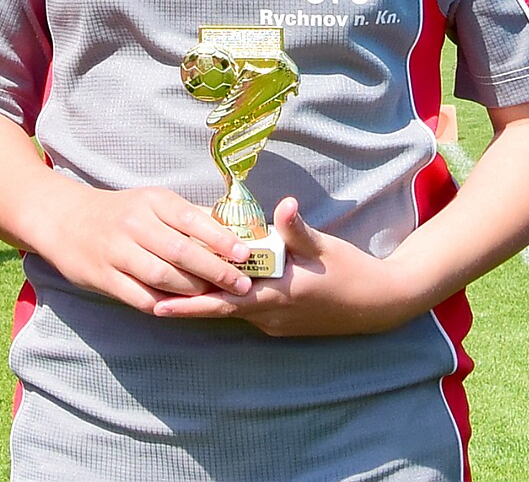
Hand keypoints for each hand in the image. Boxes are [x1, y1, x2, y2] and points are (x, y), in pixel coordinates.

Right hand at [31, 184, 255, 313]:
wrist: (65, 220)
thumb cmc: (121, 212)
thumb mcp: (152, 202)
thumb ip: (189, 216)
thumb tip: (233, 229)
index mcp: (152, 201)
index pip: (192, 220)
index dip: (221, 239)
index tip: (245, 254)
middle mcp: (135, 224)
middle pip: (181, 252)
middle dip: (215, 271)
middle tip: (241, 285)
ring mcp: (117, 252)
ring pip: (162, 277)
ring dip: (193, 290)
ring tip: (216, 297)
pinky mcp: (103, 277)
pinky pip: (139, 297)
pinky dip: (164, 305)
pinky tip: (183, 308)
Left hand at [151, 198, 427, 336]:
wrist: (379, 304)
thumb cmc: (352, 271)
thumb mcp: (324, 246)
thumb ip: (297, 228)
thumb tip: (284, 204)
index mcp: (277, 295)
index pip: (223, 302)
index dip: (189, 303)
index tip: (157, 303)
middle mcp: (271, 315)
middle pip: (219, 310)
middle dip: (187, 305)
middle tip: (149, 301)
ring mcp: (277, 323)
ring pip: (233, 312)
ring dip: (207, 302)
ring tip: (173, 292)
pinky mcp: (284, 324)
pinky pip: (249, 313)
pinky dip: (229, 303)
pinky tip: (217, 289)